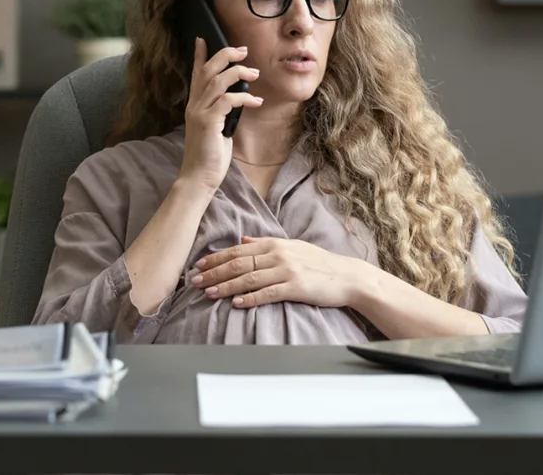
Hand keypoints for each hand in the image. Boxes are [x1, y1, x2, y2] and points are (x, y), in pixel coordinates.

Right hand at [179, 38, 262, 190]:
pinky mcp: (208, 122)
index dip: (198, 55)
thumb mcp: (216, 128)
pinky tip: (256, 101)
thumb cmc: (209, 155)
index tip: (202, 39)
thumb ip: (221, 112)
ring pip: (217, 81)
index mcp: (195, 105)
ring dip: (238, 73)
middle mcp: (194, 105)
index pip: (195, 74)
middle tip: (242, 50)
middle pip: (207, 70)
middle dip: (225, 55)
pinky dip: (244, 97)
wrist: (199, 177)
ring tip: (255, 73)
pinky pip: (228, 101)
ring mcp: (200, 113)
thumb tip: (236, 100)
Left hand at [189, 237, 368, 308]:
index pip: (238, 250)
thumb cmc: (318, 263)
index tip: (199, 265)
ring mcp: (287, 270)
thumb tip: (243, 239)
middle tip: (195, 281)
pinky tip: (236, 303)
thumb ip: (265, 243)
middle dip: (214, 272)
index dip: (216, 258)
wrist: (347, 276)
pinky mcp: (295, 287)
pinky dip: (250, 298)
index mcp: (275, 244)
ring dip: (226, 286)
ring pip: (248, 278)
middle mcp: (278, 254)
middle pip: (238, 263)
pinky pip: (267, 293)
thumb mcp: (291, 247)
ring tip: (209, 293)